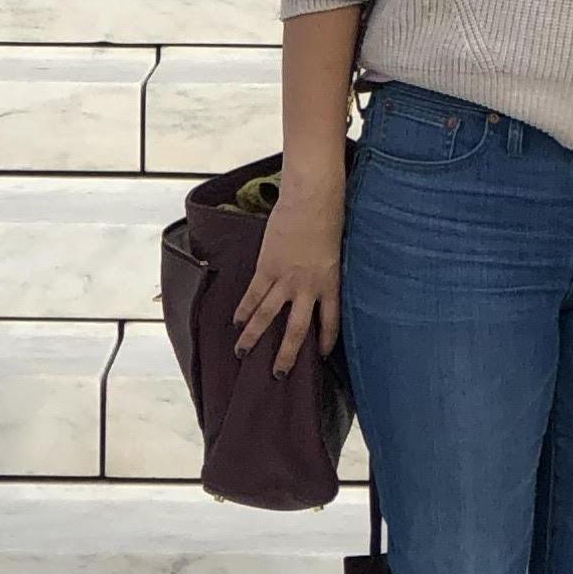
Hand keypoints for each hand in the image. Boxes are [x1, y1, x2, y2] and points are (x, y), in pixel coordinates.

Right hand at [232, 184, 342, 375]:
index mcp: (330, 284)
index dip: (326, 341)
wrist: (313, 199)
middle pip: (298, 330)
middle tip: (278, 374)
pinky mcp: (267, 266)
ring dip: (254, 337)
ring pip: (267, 316)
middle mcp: (308, 287)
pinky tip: (236, 322)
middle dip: (287, 355)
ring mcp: (286, 279)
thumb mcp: (336, 250)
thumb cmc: (330, 216)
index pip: (331, 322)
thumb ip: (328, 269)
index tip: (322, 355)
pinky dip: (243, 310)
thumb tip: (320, 278)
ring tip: (243, 353)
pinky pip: (253, 294)